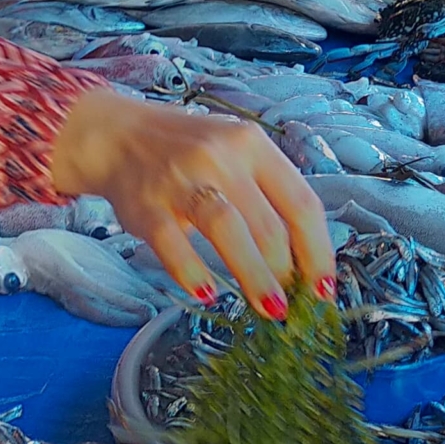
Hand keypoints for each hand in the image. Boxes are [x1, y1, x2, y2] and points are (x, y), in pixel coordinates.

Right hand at [49, 91, 332, 319]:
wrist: (120, 135)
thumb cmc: (190, 151)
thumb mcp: (236, 153)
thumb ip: (266, 194)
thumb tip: (303, 261)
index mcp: (252, 144)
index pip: (301, 203)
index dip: (318, 252)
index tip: (323, 288)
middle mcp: (221, 157)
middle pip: (268, 224)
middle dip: (286, 274)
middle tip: (289, 303)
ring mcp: (182, 179)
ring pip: (228, 230)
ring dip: (254, 277)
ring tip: (269, 308)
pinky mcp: (147, 204)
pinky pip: (172, 243)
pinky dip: (192, 272)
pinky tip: (207, 294)